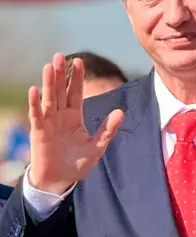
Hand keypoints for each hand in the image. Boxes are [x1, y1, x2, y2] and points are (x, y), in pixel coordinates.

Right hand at [27, 53, 123, 194]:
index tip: (79, 61)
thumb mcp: (97, 146)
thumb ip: (107, 129)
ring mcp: (48, 122)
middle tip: (61, 55)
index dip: (77, 78)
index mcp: (75, 116)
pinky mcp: (39, 132)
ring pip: (49, 98)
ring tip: (49, 66)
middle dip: (61, 73)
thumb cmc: (77, 163)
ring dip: (48, 82)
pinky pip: (37, 115)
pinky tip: (34, 90)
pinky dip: (35, 103)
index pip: (76, 92)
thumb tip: (121, 112)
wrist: (60, 180)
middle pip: (61, 91)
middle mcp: (60, 116)